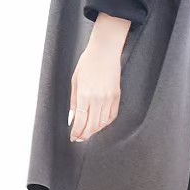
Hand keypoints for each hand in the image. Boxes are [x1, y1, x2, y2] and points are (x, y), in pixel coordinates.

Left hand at [68, 13, 129, 142]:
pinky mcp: (117, 97)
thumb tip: (73, 118)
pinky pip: (111, 116)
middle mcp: (98, 99)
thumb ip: (74, 102)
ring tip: (88, 132)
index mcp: (85, 95)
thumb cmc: (88, 63)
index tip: (73, 136)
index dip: (77, 132)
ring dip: (94, 130)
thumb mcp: (75, 81)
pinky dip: (105, 123)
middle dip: (84, 135)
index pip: (80, 121)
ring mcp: (109, 99)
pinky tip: (99, 124)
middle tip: (80, 138)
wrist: (104, 51)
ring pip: (102, 123)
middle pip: (92, 125)